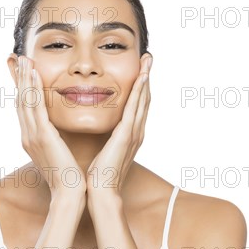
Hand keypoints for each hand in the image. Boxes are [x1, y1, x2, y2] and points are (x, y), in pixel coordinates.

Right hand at [13, 54, 86, 200]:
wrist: (69, 193)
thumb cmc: (67, 176)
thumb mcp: (57, 153)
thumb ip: (54, 139)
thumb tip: (56, 130)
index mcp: (31, 139)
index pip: (24, 108)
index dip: (22, 88)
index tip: (24, 71)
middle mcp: (27, 135)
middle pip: (20, 101)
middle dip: (20, 79)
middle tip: (19, 58)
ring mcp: (33, 135)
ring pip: (25, 101)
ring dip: (25, 79)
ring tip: (26, 60)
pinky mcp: (43, 136)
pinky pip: (36, 108)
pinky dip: (34, 90)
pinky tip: (35, 76)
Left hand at [86, 53, 151, 195]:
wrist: (101, 192)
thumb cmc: (99, 174)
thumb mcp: (104, 150)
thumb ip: (106, 137)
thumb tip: (100, 129)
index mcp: (130, 134)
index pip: (137, 105)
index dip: (140, 86)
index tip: (141, 68)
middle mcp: (136, 131)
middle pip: (144, 98)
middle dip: (147, 77)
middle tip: (149, 57)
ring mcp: (134, 133)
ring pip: (142, 100)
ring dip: (146, 78)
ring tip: (148, 59)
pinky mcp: (127, 136)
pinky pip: (134, 109)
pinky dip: (140, 92)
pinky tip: (142, 77)